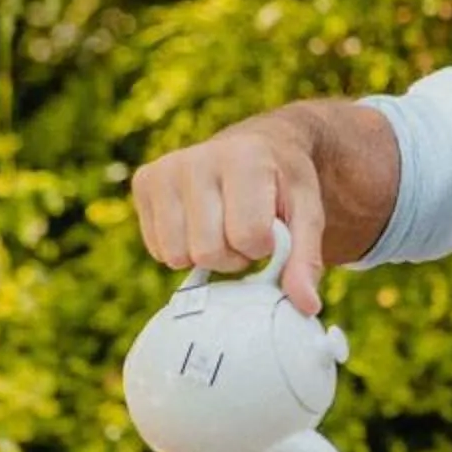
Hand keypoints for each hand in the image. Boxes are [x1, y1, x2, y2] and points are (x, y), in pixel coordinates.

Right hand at [130, 114, 330, 314]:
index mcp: (245, 157)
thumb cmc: (284, 182)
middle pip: (207, 251)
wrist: (257, 144)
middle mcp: (197, 157)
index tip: (270, 229)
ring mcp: (165, 168)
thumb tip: (307, 306)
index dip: (263, 247)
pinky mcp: (144, 180)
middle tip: (245, 233)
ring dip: (205, 255)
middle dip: (233, 255)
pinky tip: (198, 224)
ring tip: (222, 228)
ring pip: (176, 254)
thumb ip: (305, 259)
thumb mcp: (307, 214)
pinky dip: (181, 248)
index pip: (247, 236)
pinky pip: (157, 247)